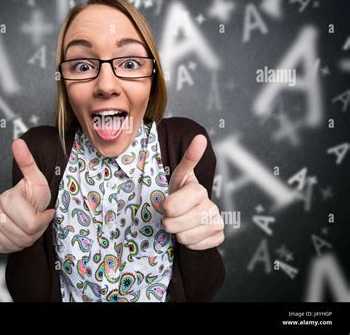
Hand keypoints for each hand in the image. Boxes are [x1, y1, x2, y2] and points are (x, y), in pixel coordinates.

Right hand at [0, 139, 53, 252]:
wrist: (22, 208)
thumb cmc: (33, 195)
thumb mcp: (37, 179)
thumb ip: (27, 162)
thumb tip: (18, 141)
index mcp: (7, 198)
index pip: (31, 224)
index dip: (43, 222)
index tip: (45, 212)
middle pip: (23, 236)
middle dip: (35, 233)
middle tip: (36, 221)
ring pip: (13, 245)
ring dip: (25, 239)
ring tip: (27, 227)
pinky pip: (1, 248)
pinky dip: (11, 245)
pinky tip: (15, 234)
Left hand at [162, 134, 224, 249]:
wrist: (188, 211)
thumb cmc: (180, 192)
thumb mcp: (178, 176)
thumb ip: (188, 159)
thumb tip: (201, 137)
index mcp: (198, 190)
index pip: (174, 205)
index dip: (167, 208)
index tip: (165, 206)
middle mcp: (211, 205)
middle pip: (178, 224)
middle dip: (169, 222)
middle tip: (171, 216)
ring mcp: (217, 221)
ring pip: (186, 237)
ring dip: (178, 232)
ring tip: (180, 223)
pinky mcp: (218, 236)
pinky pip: (196, 246)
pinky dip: (188, 243)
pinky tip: (190, 231)